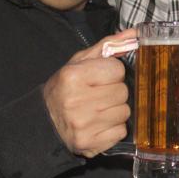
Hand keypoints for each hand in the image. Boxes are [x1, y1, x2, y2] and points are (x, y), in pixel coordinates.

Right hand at [42, 29, 135, 157]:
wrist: (44, 122)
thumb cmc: (66, 88)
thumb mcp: (80, 62)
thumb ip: (109, 46)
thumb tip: (135, 34)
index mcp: (73, 77)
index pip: (117, 69)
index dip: (111, 73)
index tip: (99, 78)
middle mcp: (77, 101)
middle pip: (123, 91)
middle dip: (114, 91)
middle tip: (98, 94)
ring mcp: (83, 125)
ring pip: (125, 112)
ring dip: (115, 110)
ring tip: (97, 109)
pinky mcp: (90, 143)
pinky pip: (121, 131)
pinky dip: (113, 128)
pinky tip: (98, 124)